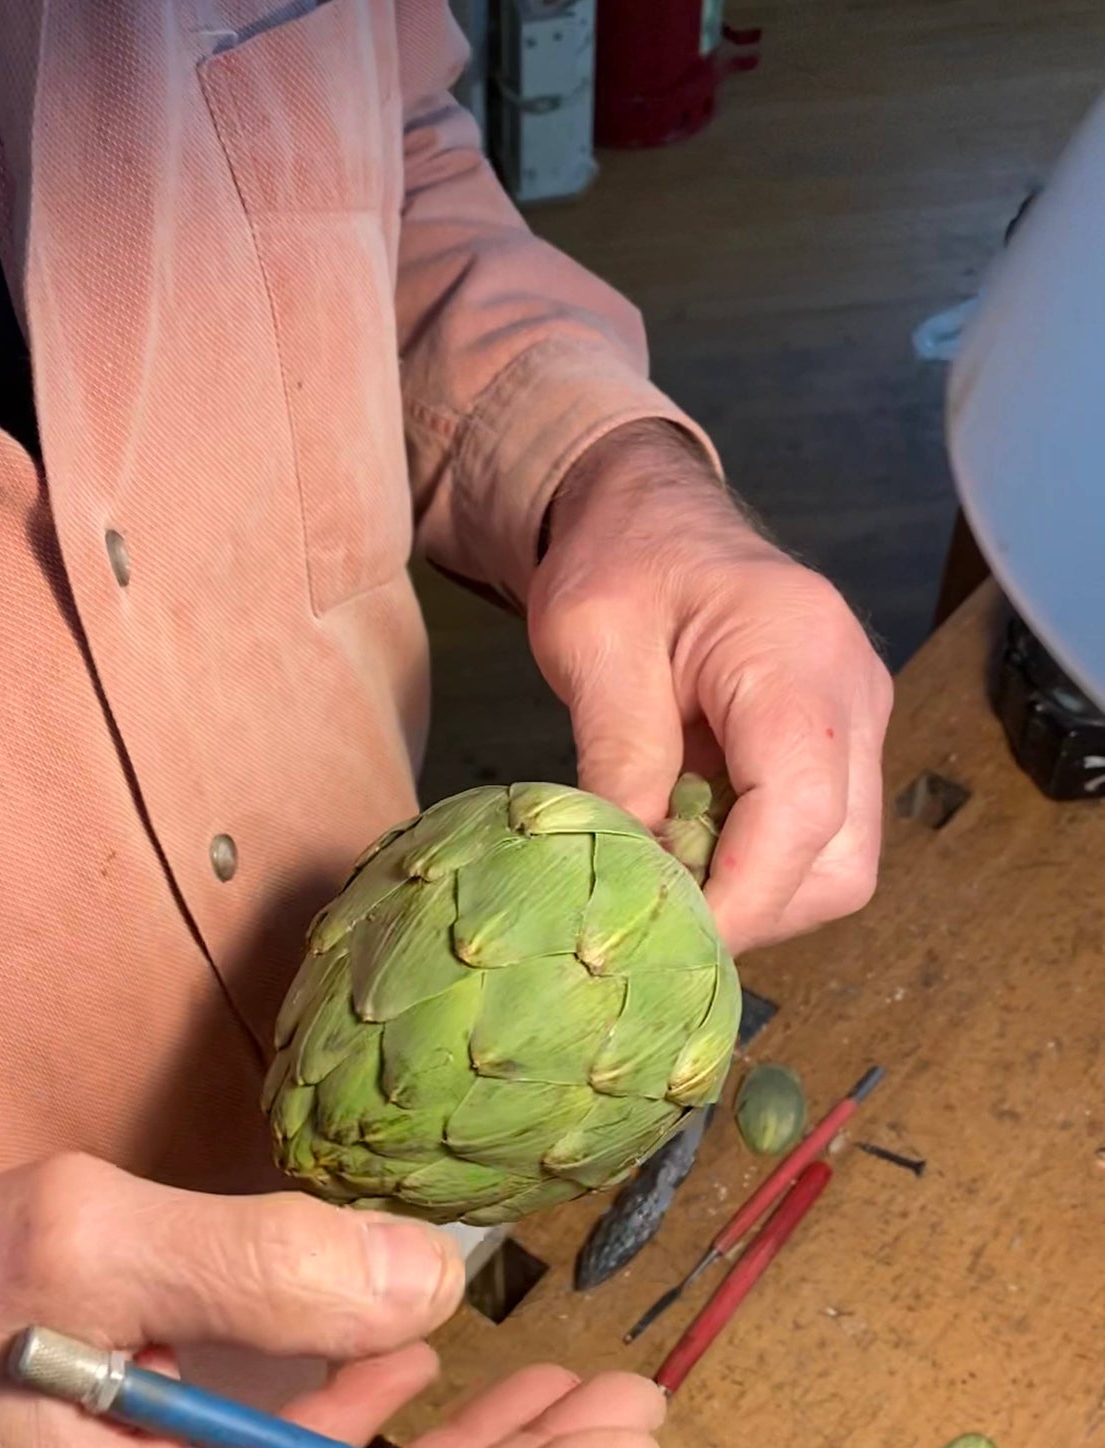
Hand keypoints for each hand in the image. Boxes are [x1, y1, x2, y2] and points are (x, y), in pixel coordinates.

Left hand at [529, 421, 893, 951]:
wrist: (654, 511)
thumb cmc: (621, 560)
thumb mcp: (591, 641)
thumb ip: (617, 753)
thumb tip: (629, 869)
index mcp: (797, 656)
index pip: (801, 810)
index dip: (740, 895)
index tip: (665, 936)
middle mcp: (852, 696)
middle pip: (840, 860)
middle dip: (751, 912)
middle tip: (654, 923)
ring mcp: (857, 726)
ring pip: (839, 866)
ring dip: (754, 900)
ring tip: (664, 890)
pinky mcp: (838, 750)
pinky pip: (818, 843)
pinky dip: (754, 873)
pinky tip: (685, 860)